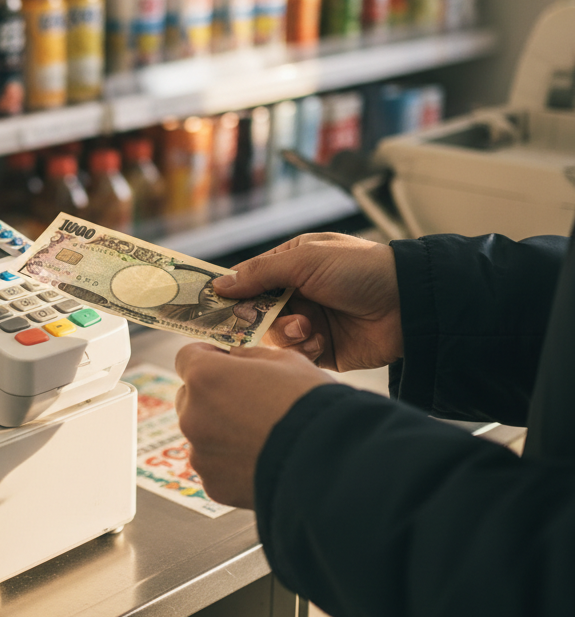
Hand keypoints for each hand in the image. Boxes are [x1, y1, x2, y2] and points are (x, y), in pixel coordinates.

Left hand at [174, 342, 328, 508]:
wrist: (335, 464)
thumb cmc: (314, 407)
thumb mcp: (286, 362)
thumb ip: (250, 356)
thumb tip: (235, 357)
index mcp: (205, 377)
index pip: (186, 358)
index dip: (207, 357)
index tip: (222, 361)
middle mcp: (193, 415)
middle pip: (190, 397)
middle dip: (212, 395)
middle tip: (248, 401)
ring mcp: (201, 454)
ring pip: (202, 434)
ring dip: (221, 431)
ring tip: (262, 434)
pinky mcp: (214, 487)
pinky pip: (215, 466)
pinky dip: (231, 462)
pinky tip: (263, 458)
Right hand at [213, 233, 402, 372]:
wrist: (409, 305)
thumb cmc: (360, 269)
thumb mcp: (305, 260)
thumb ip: (260, 273)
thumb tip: (219, 284)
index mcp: (291, 264)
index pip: (248, 279)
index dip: (229, 292)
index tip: (208, 305)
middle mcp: (296, 293)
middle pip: (253, 312)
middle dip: (257, 318)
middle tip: (261, 320)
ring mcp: (308, 322)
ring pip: (272, 336)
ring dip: (285, 334)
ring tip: (308, 328)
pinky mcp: (321, 350)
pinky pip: (294, 355)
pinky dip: (302, 350)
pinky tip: (319, 342)